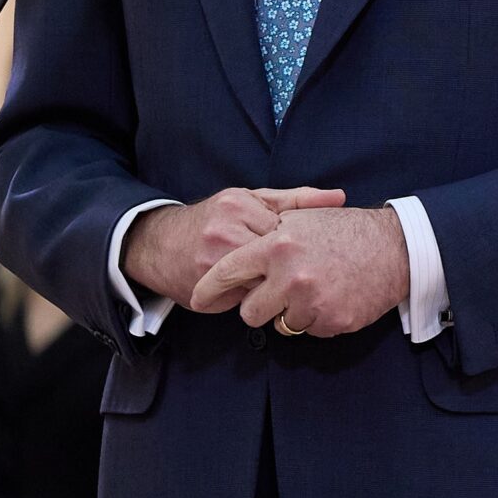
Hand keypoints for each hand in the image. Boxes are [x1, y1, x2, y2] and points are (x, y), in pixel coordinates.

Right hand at [123, 187, 345, 302]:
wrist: (157, 244)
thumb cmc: (215, 219)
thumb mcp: (252, 200)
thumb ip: (296, 200)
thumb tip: (340, 197)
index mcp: (239, 206)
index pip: (288, 231)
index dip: (297, 244)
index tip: (301, 248)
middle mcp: (223, 233)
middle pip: (276, 261)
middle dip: (285, 268)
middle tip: (292, 268)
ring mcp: (210, 264)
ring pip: (261, 284)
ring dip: (269, 285)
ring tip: (270, 277)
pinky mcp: (202, 291)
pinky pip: (241, 300)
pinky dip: (248, 297)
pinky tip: (247, 289)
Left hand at [191, 206, 408, 336]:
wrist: (397, 247)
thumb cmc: (347, 230)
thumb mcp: (304, 218)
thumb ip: (269, 234)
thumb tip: (237, 250)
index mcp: (277, 246)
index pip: (227, 273)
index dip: (209, 288)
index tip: (198, 299)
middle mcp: (290, 276)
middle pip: (249, 311)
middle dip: (259, 306)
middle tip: (279, 293)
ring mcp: (312, 301)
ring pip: (280, 325)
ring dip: (292, 313)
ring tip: (315, 290)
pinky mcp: (332, 321)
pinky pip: (310, 331)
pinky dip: (318, 319)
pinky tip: (334, 298)